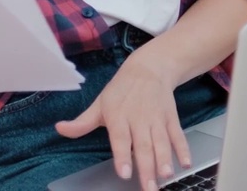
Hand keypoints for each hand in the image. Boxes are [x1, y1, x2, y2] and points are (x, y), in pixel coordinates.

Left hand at [54, 54, 190, 190]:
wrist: (149, 68)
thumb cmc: (121, 90)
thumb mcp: (99, 104)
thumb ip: (82, 122)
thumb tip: (60, 129)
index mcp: (118, 117)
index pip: (120, 139)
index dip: (122, 156)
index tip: (124, 173)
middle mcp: (139, 119)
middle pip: (143, 146)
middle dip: (147, 168)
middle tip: (149, 188)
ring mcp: (157, 119)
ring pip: (162, 142)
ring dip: (165, 160)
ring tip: (167, 176)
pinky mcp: (171, 119)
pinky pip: (178, 135)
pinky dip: (183, 149)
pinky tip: (186, 162)